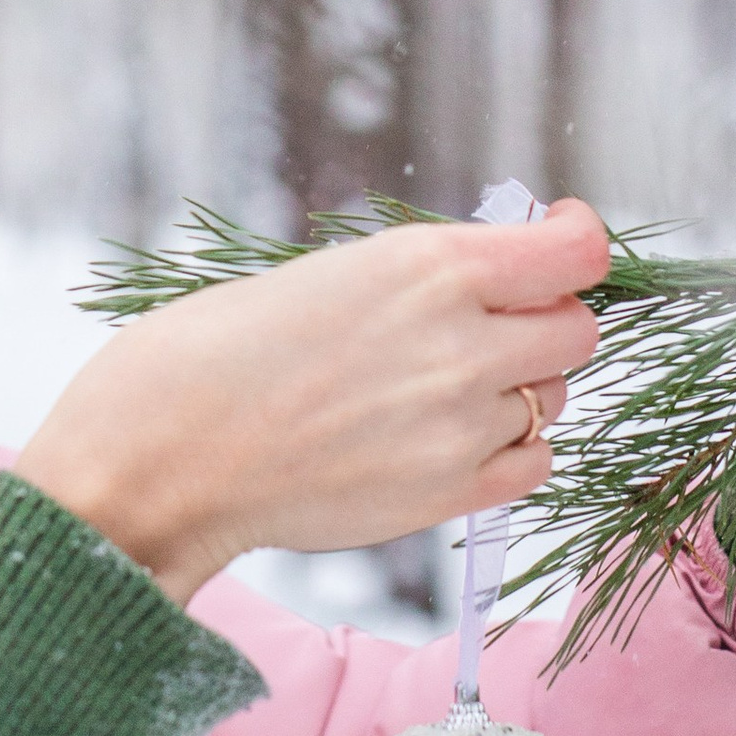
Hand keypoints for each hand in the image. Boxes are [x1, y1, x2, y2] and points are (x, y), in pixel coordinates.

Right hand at [16, 201, 609, 602]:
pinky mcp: (447, 496)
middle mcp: (459, 342)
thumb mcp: (324, 276)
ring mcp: (459, 425)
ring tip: (438, 388)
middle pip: (576, 330)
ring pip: (551, 398)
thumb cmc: (208, 356)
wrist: (158, 461)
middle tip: (495, 322)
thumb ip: (417, 278)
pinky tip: (451, 437)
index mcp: (424, 266)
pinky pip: (531, 463)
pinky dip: (507, 448)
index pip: (575, 254)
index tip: (559, 240)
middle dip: (544, 320)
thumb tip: (490, 278)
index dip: (578, 243)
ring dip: (516, 387)